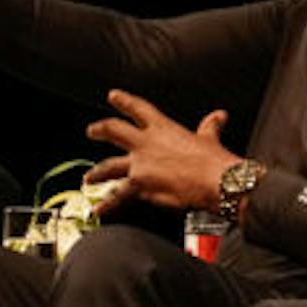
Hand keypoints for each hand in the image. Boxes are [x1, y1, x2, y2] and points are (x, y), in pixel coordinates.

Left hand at [84, 93, 240, 214]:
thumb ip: (210, 127)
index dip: (124, 101)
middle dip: (100, 130)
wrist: (217, 182)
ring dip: (97, 173)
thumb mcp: (209, 139)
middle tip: (91, 131)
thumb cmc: (215, 162)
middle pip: (114, 131)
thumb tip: (218, 116)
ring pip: (109, 166)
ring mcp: (140, 164)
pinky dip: (107, 205)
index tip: (113, 96)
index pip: (139, 109)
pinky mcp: (139, 185)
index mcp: (163, 128)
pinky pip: (118, 196)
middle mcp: (146, 143)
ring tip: (88, 178)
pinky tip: (98, 210)